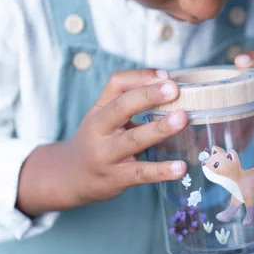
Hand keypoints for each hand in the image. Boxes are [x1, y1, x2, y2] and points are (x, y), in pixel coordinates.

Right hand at [68, 68, 189, 204]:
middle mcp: (100, 129)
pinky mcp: (117, 178)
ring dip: (159, 129)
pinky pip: (141, 173)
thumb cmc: (97, 141)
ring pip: (134, 139)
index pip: (117, 83)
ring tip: (182, 119)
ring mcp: (107, 155)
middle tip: (174, 90)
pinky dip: (162, 170)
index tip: (167, 76)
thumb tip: (170, 87)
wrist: (72, 177)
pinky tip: (180, 167)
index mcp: (100, 109)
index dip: (141, 76)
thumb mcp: (104, 117)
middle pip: (121, 107)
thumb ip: (130, 102)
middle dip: (148, 96)